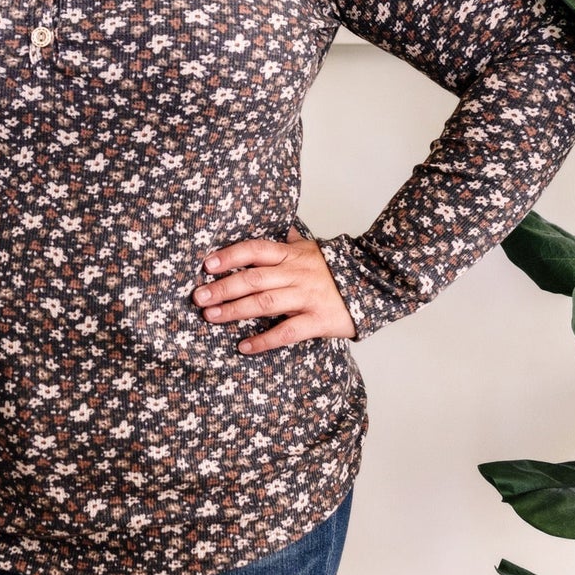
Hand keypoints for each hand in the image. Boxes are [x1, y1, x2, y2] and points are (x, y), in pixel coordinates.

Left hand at [194, 229, 356, 349]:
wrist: (376, 284)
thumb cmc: (336, 270)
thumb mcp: (312, 249)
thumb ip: (290, 242)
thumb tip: (278, 227)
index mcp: (292, 255)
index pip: (255, 250)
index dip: (230, 256)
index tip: (207, 264)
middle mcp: (296, 274)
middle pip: (253, 279)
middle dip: (223, 288)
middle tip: (198, 297)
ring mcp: (307, 297)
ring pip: (265, 303)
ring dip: (234, 311)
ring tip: (210, 316)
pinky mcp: (318, 320)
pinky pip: (287, 332)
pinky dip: (263, 340)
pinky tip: (244, 347)